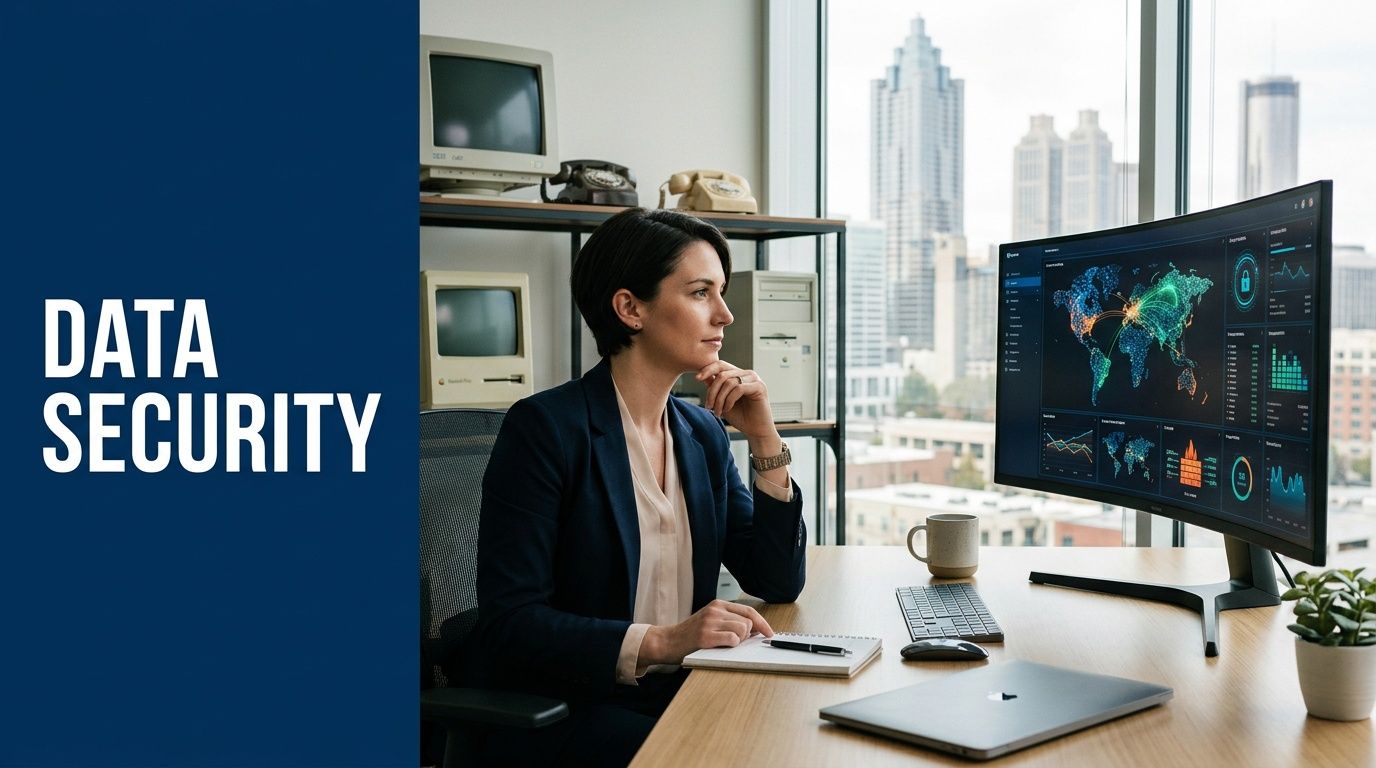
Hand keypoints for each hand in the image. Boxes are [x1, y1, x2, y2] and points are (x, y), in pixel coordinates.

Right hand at [641, 599, 773, 665]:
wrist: (667, 641)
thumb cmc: (690, 635)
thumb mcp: (711, 621)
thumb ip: (730, 621)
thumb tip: (755, 629)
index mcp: (718, 605)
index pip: (749, 611)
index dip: (763, 623)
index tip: (769, 633)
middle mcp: (715, 610)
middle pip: (748, 622)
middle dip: (746, 635)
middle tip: (733, 641)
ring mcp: (710, 622)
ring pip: (742, 630)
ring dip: (737, 641)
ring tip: (723, 644)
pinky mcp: (705, 636)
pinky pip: (732, 639)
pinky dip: (731, 645)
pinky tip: (720, 646)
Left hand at [694, 360, 774, 437]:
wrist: (755, 431)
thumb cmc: (740, 417)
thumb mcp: (722, 401)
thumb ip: (715, 388)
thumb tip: (702, 376)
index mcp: (739, 374)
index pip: (721, 365)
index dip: (708, 369)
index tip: (697, 378)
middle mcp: (747, 374)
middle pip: (722, 374)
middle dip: (712, 391)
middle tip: (708, 406)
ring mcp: (754, 379)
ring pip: (729, 382)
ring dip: (719, 399)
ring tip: (718, 412)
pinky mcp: (759, 387)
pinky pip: (738, 389)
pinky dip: (729, 400)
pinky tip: (727, 409)